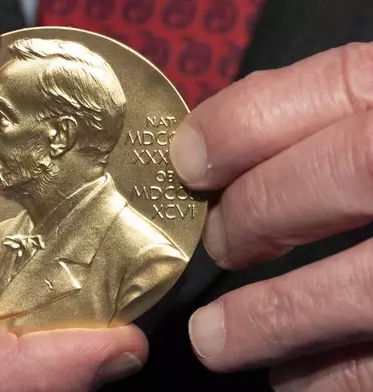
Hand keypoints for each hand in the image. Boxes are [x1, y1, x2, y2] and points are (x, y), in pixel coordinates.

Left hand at [170, 42, 372, 390]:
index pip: (337, 85)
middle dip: (259, 210)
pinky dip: (334, 377)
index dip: (244, 124)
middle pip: (350, 169)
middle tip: (218, 244)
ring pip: (367, 287)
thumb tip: (220, 148)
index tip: (189, 160)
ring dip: (272, 318)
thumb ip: (337, 117)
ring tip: (216, 340)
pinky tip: (296, 379)